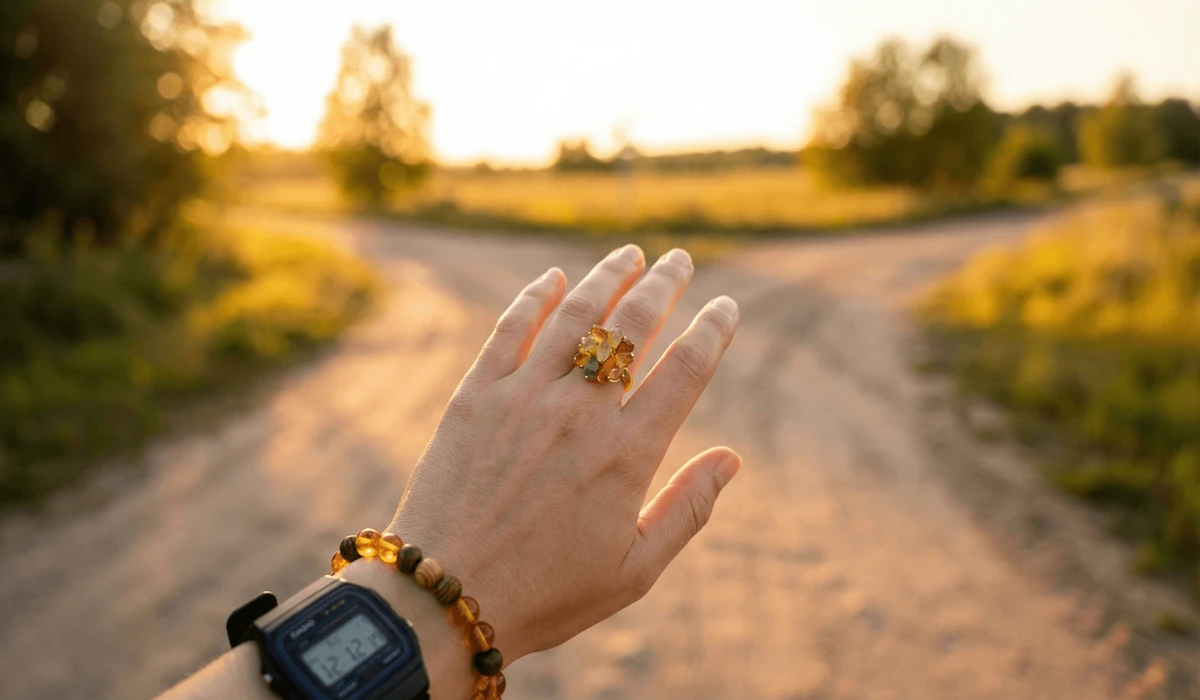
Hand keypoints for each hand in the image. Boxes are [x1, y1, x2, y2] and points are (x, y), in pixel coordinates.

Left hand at [388, 244, 739, 664]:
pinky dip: (535, 298)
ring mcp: (522, 399)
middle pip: (632, 327)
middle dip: (663, 285)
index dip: (713, 331)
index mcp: (626, 455)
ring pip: (575, 316)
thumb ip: (687, 510)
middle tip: (680, 261)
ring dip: (606, 278)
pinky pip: (510, 330)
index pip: (685, 371)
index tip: (726, 307)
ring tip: (629, 255)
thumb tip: (731, 458)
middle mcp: (579, 414)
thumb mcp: (634, 571)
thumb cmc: (546, 593)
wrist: (445, 598)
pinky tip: (553, 279)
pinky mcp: (475, 397)